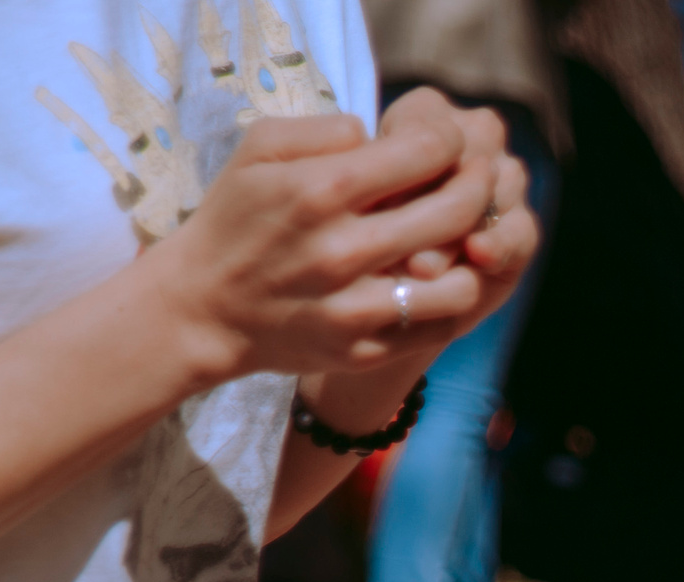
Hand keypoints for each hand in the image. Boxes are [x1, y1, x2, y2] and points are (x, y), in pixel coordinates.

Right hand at [138, 89, 512, 384]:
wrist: (202, 308)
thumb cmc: (236, 218)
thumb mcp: (258, 150)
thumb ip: (324, 129)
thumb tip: (378, 134)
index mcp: (319, 189)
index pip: (426, 152)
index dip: (453, 141)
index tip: (451, 144)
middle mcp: (341, 250)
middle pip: (456, 212)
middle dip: (481, 188)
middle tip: (480, 182)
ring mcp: (353, 308)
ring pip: (460, 282)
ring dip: (473, 257)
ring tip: (466, 240)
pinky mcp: (362, 350)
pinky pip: (438, 328)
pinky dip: (451, 301)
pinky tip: (444, 279)